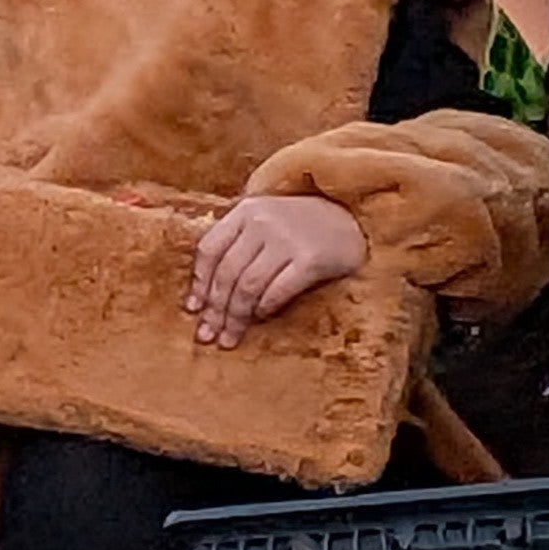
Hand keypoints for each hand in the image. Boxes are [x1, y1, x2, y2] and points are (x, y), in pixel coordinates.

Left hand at [188, 193, 367, 346]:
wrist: (355, 216)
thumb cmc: (303, 224)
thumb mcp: (266, 219)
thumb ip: (238, 243)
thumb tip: (207, 293)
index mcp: (245, 212)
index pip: (209, 249)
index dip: (199, 283)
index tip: (193, 309)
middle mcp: (262, 223)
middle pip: (227, 273)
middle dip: (215, 309)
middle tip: (206, 335)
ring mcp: (287, 239)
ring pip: (248, 285)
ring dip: (235, 316)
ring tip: (229, 337)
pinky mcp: (311, 258)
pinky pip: (278, 290)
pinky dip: (265, 308)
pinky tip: (260, 319)